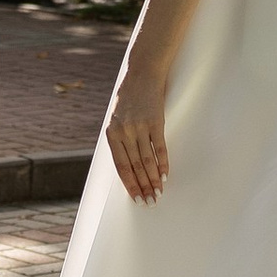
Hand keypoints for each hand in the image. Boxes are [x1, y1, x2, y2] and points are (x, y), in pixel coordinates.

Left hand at [106, 65, 168, 203]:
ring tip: (158, 193)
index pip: (121, 166)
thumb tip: (128, 164)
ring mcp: (140, 127)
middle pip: (135, 166)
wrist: (142, 73)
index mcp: (112, 133)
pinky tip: (165, 176)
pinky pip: (160, 148)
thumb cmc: (130, 97)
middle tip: (150, 202)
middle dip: (143, 186)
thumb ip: (120, 139)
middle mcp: (125, 132)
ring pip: (147, 160)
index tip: (136, 198)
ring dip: (153, 179)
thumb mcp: (117, 118)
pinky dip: (163, 163)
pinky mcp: (156, 121)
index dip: (130, 184)